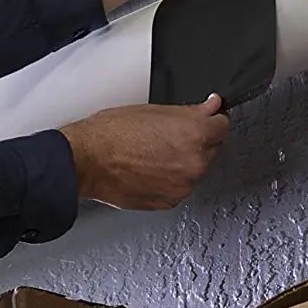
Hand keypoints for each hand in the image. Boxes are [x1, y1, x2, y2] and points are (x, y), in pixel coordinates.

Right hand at [59, 94, 230, 209]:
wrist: (85, 161)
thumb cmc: (110, 134)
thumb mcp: (154, 110)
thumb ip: (192, 111)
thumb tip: (212, 107)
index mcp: (195, 134)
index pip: (223, 124)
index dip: (211, 118)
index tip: (205, 117)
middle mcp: (195, 162)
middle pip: (213, 147)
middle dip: (198, 140)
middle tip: (170, 135)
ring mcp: (183, 185)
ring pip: (196, 168)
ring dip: (184, 161)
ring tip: (154, 152)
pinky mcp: (170, 201)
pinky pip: (180, 186)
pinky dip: (171, 179)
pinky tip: (150, 168)